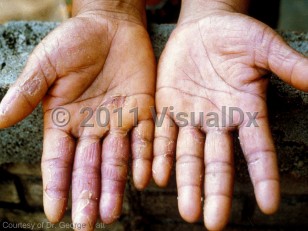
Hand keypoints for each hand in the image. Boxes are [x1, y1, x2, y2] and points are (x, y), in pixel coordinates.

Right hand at [0, 1, 154, 228]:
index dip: (56, 186)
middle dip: (87, 195)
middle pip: (89, 168)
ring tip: (111, 214)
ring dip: (115, 187)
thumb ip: (27, 93)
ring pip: (117, 161)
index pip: (58, 161)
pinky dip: (144, 159)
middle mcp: (92, 128)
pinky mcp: (143, 111)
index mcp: (65, 120)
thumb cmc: (75, 41)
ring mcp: (119, 121)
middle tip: (86, 225)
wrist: (110, 25)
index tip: (55, 214)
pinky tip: (143, 180)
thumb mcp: (46, 65)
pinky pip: (144, 140)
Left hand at [152, 2, 307, 229]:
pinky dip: (160, 155)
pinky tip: (156, 177)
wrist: (202, 27)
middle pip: (218, 162)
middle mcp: (218, 121)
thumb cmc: (237, 35)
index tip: (268, 205)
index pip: (258, 149)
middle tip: (213, 223)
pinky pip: (162, 135)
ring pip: (188, 155)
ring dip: (186, 182)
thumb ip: (286, 65)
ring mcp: (190, 116)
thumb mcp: (263, 46)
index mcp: (245, 110)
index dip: (263, 175)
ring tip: (186, 210)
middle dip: (216, 191)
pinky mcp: (167, 106)